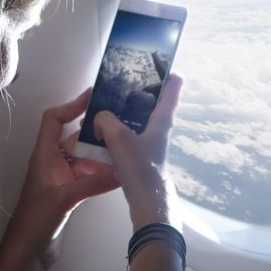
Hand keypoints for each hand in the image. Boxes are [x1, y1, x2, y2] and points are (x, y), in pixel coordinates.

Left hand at [0, 88, 119, 270]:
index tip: (94, 97)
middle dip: (96, 132)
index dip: (71, 105)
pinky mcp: (69, 195)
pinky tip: (121, 175)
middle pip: (75, 138)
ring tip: (126, 150)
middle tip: (121, 125)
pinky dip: (103, 175)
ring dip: (102, 156)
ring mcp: (62, 179)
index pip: (54, 120)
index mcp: (44, 156)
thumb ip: (91, 183)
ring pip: (85, 159)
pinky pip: (89, 177)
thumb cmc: (35, 221)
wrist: (27, 254)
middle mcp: (53, 163)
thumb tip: (121, 170)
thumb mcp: (64, 199)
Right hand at [94, 74, 181, 228]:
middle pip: (152, 107)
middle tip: (123, 83)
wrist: (148, 204)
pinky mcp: (140, 161)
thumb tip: (99, 119)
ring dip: (122, 116)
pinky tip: (99, 136)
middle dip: (140, 94)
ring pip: (136, 124)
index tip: (166, 65)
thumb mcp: (119, 138)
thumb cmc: (140, 167)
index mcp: (161, 122)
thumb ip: (106, 120)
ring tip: (102, 109)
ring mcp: (149, 147)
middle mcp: (158, 132)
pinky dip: (115, 135)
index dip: (170, 77)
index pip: (171, 93)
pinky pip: (127, 140)